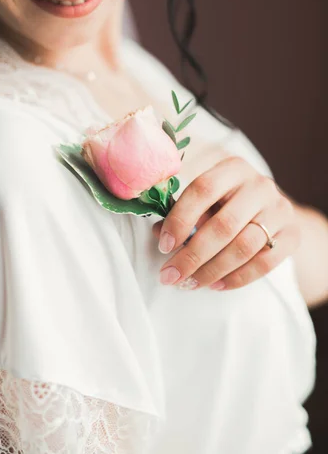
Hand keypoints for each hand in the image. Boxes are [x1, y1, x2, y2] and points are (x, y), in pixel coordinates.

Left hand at [152, 156, 299, 290]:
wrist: (271, 211)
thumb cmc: (227, 203)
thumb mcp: (206, 200)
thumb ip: (182, 213)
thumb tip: (160, 234)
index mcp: (232, 168)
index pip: (202, 189)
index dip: (180, 219)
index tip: (163, 245)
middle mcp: (259, 185)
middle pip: (223, 225)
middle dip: (192, 255)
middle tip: (170, 275)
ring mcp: (280, 209)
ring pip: (244, 247)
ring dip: (212, 270)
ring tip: (190, 283)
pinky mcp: (292, 234)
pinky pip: (265, 263)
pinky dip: (238, 278)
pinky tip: (216, 285)